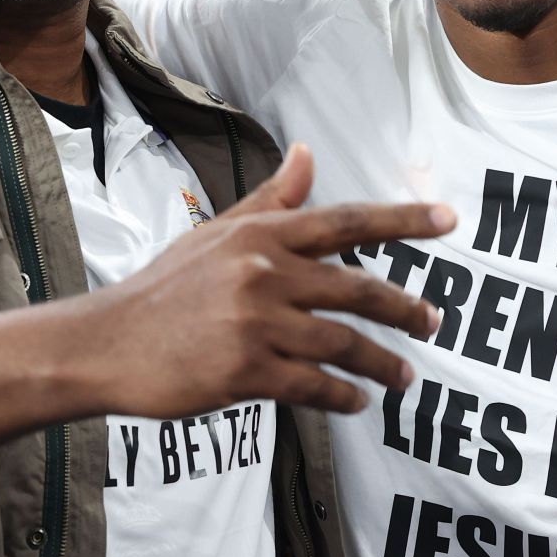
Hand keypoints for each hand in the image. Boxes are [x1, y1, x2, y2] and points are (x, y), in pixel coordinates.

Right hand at [81, 144, 452, 418]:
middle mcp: (263, 273)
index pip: (346, 221)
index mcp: (260, 236)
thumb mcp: (214, 234)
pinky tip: (357, 402)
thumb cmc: (163, 291)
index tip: (450, 220)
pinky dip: (342, 396)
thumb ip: (270, 201)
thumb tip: (308, 155)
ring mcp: (255, 323)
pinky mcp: (245, 371)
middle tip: (434, 322)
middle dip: (406, 308)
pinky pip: (314, 386)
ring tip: (404, 379)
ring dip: (382, 363)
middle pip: (358, 288)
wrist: (106, 344)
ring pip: (343, 343)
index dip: (403, 220)